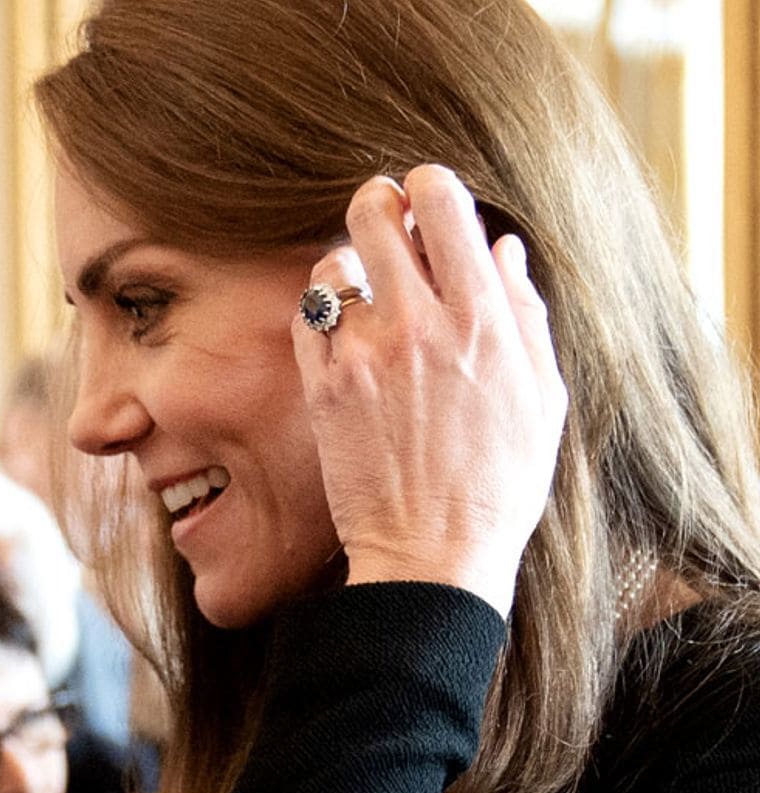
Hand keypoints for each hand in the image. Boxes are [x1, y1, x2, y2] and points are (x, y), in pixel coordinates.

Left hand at [290, 165, 565, 616]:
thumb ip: (522, 314)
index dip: (430, 186)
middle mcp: (417, 325)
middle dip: (377, 205)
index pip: (445, 205)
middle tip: (383, 218)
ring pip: (333, 266)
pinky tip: (341, 333)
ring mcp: (361, 355)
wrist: (433, 552)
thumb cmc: (498, 481)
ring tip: (364, 291)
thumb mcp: (540, 396)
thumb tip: (502, 250)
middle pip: (375, 216)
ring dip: (347, 268)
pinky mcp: (321, 386)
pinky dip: (321, 314)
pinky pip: (307, 318)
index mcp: (482, 320)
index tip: (426, 194)